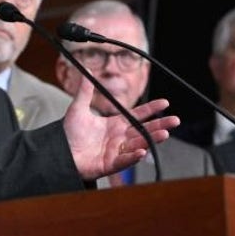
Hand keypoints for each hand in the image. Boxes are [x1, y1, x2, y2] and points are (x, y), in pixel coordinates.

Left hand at [63, 78, 179, 180]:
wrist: (59, 152)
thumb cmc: (69, 134)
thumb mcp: (78, 109)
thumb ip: (85, 91)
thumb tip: (86, 70)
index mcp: (114, 124)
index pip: (137, 115)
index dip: (150, 109)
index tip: (165, 102)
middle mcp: (119, 138)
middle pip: (143, 130)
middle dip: (160, 125)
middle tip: (175, 120)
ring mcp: (116, 151)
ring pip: (138, 144)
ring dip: (151, 139)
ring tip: (165, 133)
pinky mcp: (110, 164)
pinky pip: (124, 161)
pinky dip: (132, 157)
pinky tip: (142, 151)